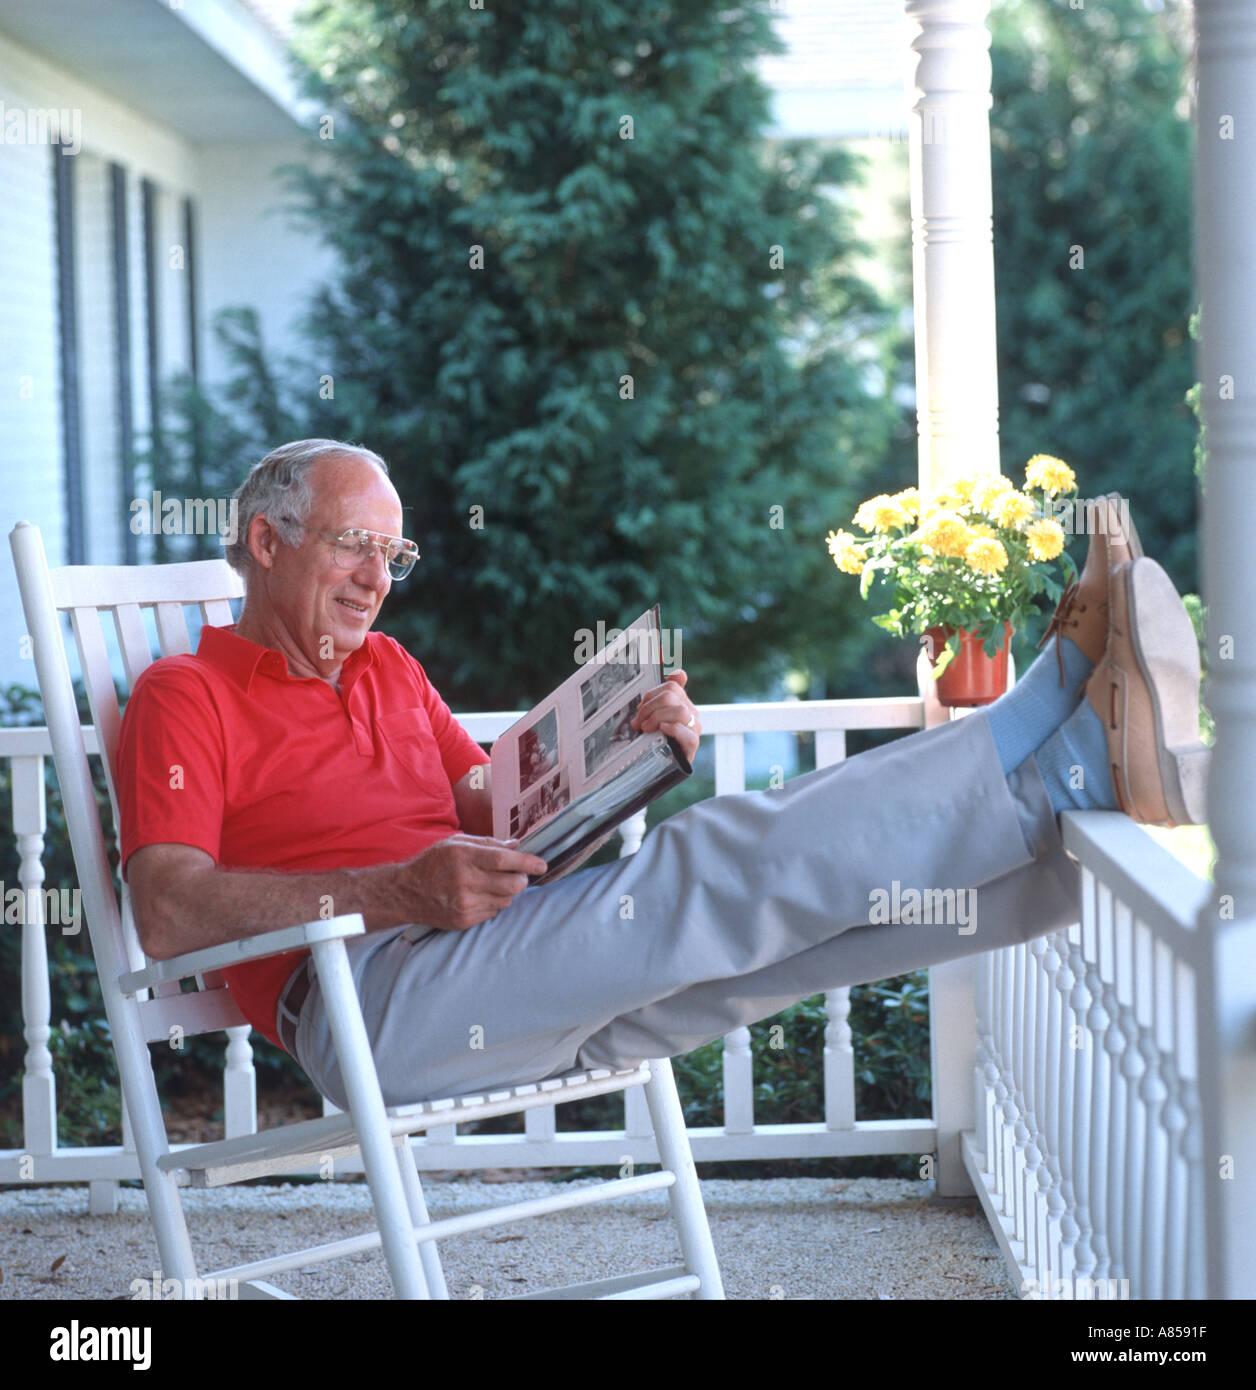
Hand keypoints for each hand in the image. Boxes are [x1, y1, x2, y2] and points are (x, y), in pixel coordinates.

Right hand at [400, 834, 547, 931]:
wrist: (406, 893)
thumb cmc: (433, 863)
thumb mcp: (456, 843)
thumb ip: (488, 843)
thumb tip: (516, 845)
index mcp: (463, 857)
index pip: (503, 860)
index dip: (527, 862)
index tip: (542, 864)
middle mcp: (464, 881)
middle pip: (512, 885)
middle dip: (522, 879)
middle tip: (518, 875)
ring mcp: (464, 903)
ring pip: (506, 900)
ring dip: (507, 892)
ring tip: (492, 884)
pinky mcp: (464, 920)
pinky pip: (494, 912)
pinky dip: (494, 903)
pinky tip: (479, 896)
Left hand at [631, 669, 700, 763]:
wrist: (659, 769)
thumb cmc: (654, 741)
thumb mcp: (652, 717)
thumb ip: (658, 695)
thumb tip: (674, 667)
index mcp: (682, 704)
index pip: (672, 686)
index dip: (652, 694)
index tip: (641, 707)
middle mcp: (691, 713)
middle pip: (672, 695)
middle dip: (649, 707)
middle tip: (638, 721)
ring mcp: (693, 728)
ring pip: (679, 710)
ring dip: (656, 717)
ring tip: (645, 728)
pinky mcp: (693, 745)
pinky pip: (686, 732)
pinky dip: (671, 728)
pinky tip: (660, 730)